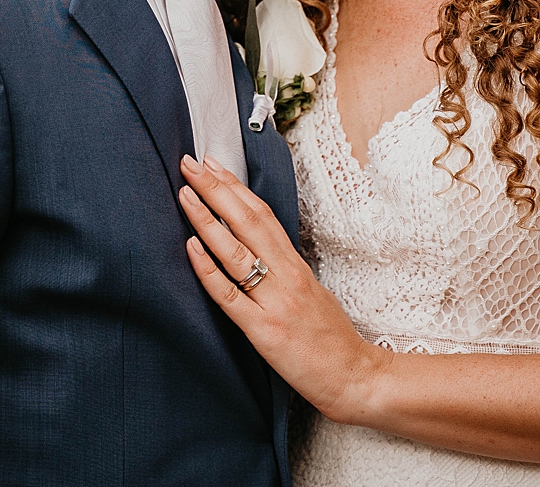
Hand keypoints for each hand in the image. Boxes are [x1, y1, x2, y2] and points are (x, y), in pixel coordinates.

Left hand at [179, 154, 388, 422]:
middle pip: (248, 221)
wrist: (355, 377)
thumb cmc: (332, 337)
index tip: (213, 164)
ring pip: (236, 251)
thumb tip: (256, 248)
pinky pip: (230, 296)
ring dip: (207, 220)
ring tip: (185, 194)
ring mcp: (275, 302)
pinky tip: (191, 248)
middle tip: (190, 163)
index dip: (235, 187)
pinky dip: (208, 269)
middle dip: (216, 189)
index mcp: (297, 264)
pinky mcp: (264, 331)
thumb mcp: (312, 291)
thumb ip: (285, 269)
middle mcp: (287, 276)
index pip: (263, 214)